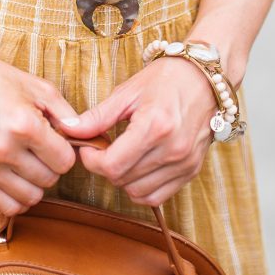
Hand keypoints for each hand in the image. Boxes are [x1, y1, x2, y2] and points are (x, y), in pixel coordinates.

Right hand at [0, 50, 78, 215]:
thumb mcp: (36, 85)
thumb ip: (65, 112)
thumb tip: (82, 135)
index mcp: (23, 125)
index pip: (65, 161)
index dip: (66, 149)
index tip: (56, 139)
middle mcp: (4, 150)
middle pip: (50, 180)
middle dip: (52, 164)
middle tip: (41, 147)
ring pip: (31, 197)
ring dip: (36, 182)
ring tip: (29, 160)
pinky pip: (8, 206)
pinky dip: (18, 196)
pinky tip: (16, 176)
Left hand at [60, 57, 216, 205]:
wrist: (205, 78)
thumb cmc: (166, 78)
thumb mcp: (128, 91)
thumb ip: (98, 116)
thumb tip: (69, 130)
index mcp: (155, 126)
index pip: (112, 165)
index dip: (92, 160)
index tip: (88, 147)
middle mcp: (173, 149)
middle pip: (122, 180)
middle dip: (104, 167)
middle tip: (103, 148)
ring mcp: (185, 163)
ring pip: (138, 193)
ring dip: (122, 179)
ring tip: (121, 155)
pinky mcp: (192, 170)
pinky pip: (159, 196)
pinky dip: (142, 188)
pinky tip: (137, 167)